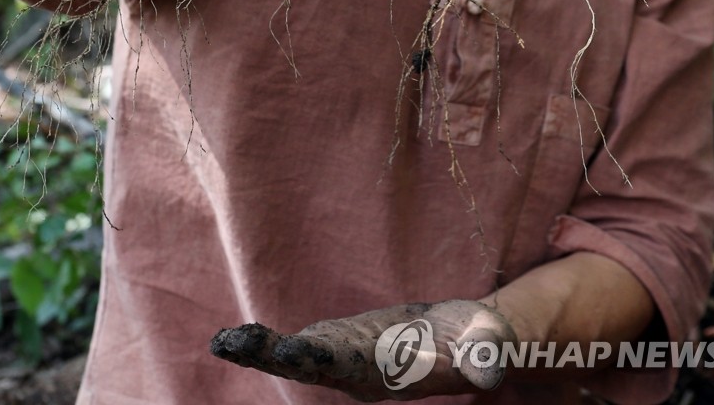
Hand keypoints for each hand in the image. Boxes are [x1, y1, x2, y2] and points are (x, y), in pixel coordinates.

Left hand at [210, 299, 516, 400]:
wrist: (468, 342)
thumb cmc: (481, 344)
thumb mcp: (488, 347)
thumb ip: (485, 358)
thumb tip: (491, 368)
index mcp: (387, 374)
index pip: (348, 366)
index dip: (319, 356)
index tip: (292, 346)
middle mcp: (357, 374)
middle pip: (308, 365)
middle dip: (271, 356)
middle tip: (230, 343)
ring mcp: (345, 361)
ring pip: (295, 358)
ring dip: (259, 352)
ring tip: (223, 341)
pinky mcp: (340, 345)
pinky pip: (299, 346)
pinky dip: (268, 343)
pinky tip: (237, 338)